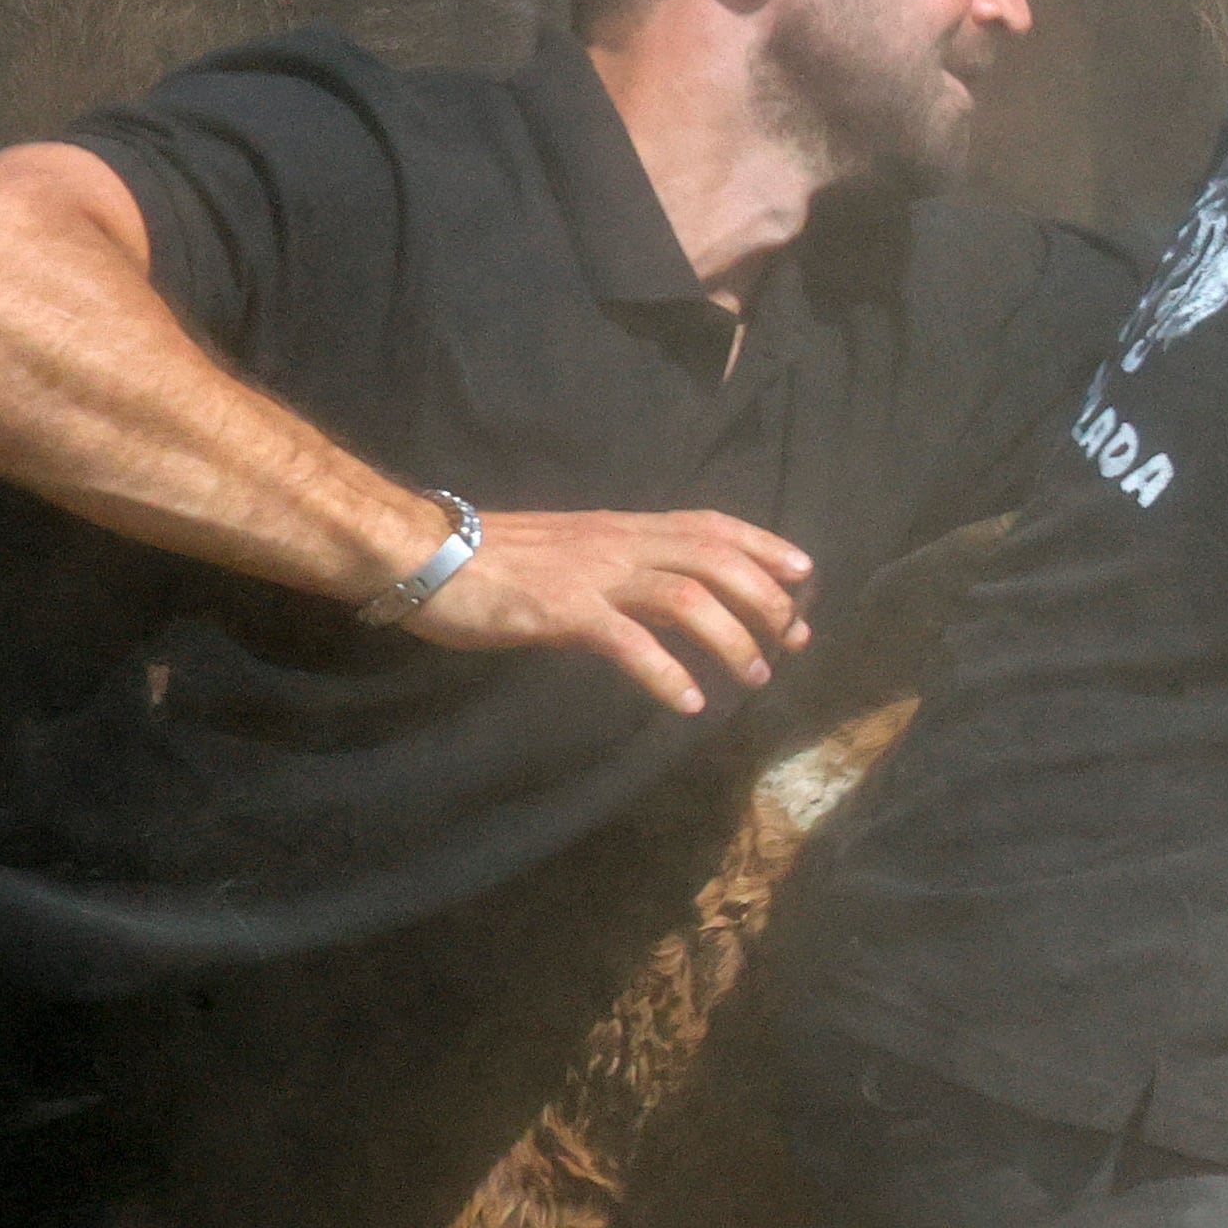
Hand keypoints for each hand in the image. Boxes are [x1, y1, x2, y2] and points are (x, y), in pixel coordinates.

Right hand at [403, 507, 816, 713]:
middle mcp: (617, 542)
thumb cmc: (491, 559)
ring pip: (688, 598)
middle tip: (793, 640)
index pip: (711, 524)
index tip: (806, 574)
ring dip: (732, 640)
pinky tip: (689, 702)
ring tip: (755, 677)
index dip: (765, 545)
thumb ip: (621, 568)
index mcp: (621, 527)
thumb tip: (667, 598)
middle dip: (767, 600)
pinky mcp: (562, 610)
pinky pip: (630, 642)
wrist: (421, 553)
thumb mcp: (573, 552)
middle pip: (716, 560)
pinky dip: (667, 674)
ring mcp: (592, 575)